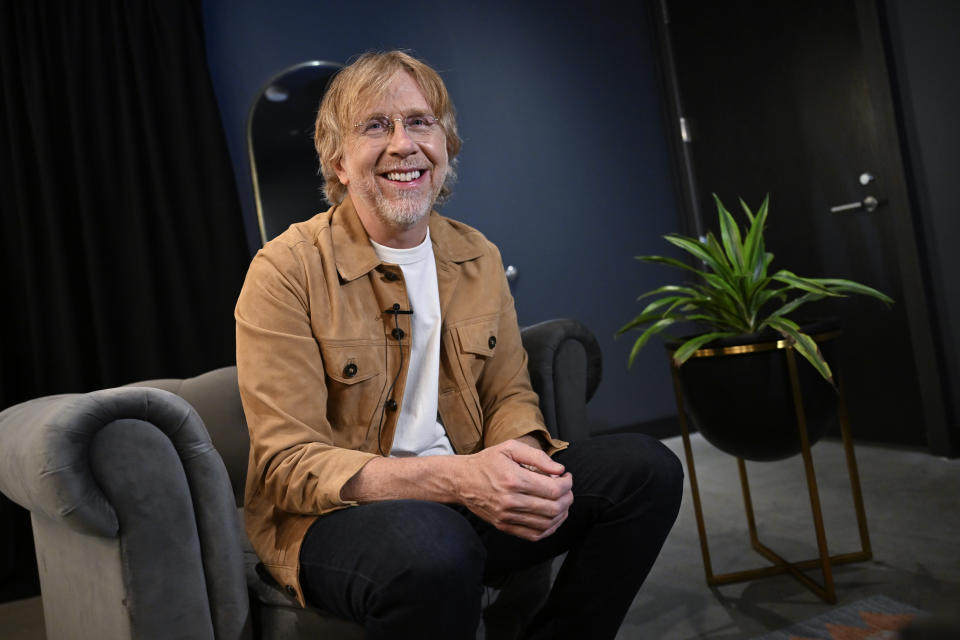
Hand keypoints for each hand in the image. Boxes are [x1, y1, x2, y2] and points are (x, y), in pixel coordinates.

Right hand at [455, 439, 572, 540]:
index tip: (567, 477)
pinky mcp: (504, 526)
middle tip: (567, 489)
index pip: (553, 489)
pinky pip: (534, 535)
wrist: (461, 481)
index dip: (567, 484)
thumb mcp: (510, 448)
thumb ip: (537, 457)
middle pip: (553, 508)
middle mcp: (511, 501)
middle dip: (568, 498)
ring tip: (562, 502)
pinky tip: (552, 517)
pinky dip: (549, 529)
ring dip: (562, 514)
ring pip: (546, 524)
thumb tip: (559, 470)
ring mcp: (507, 516)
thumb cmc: (487, 462)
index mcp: (514, 479)